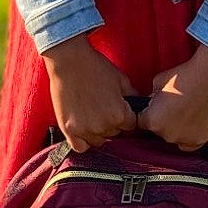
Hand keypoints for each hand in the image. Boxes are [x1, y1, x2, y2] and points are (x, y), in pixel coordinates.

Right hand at [44, 34, 137, 153]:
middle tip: (103, 108)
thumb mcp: (122, 79)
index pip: (131, 126)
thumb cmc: (96, 67)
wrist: (69, 61)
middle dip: (113, 123)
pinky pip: (80, 147)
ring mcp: (85, 130)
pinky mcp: (69, 130)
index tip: (120, 109)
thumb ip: (133, 96)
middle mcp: (104, 126)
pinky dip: (83, 141)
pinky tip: (83, 129)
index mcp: (120, 115)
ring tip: (92, 116)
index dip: (127, 116)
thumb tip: (139, 106)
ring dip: (98, 132)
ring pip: (99, 141)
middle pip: (115, 134)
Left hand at [140, 44, 207, 152]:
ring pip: (174, 137)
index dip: (149, 113)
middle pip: (159, 131)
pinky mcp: (199, 140)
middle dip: (163, 120)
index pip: (143, 123)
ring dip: (176, 128)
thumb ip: (150, 99)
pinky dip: (188, 136)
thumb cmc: (183, 76)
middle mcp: (166, 134)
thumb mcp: (156, 83)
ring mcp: (183, 139)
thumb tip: (150, 105)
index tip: (156, 107)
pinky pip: (188, 144)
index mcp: (152, 121)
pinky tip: (191, 124)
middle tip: (174, 106)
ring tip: (186, 111)